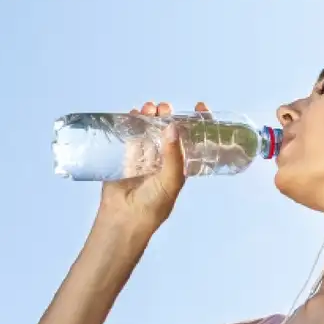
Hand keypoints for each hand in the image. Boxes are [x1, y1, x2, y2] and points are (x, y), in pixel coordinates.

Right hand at [97, 101, 209, 232]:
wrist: (125, 217)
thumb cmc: (153, 205)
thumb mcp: (172, 180)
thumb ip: (173, 155)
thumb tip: (173, 127)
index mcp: (178, 164)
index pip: (192, 138)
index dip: (197, 122)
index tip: (199, 106)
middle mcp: (162, 158)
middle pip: (167, 129)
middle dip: (167, 115)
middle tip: (164, 108)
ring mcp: (143, 156)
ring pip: (148, 129)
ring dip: (149, 116)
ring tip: (148, 109)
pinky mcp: (124, 156)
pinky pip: (129, 135)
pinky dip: (131, 123)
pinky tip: (133, 115)